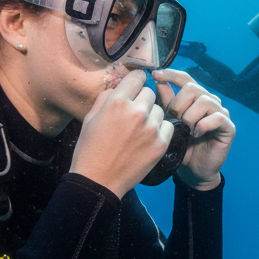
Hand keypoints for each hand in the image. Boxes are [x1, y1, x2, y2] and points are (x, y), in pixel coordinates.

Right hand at [71, 70, 173, 196]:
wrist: (98, 181)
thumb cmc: (90, 149)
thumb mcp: (90, 117)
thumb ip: (107, 97)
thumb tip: (121, 85)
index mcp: (117, 102)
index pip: (138, 77)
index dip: (135, 82)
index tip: (134, 88)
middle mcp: (136, 112)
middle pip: (149, 93)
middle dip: (141, 100)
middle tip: (133, 114)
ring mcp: (151, 129)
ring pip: (159, 110)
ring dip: (151, 116)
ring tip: (138, 130)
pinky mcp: (160, 144)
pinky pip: (168, 126)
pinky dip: (160, 130)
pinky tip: (147, 139)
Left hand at [152, 68, 234, 190]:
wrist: (192, 170)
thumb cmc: (181, 146)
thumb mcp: (169, 123)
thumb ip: (166, 103)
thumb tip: (158, 82)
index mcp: (196, 98)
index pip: (185, 78)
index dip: (171, 74)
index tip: (154, 74)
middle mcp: (211, 101)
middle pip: (193, 88)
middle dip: (178, 105)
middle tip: (173, 122)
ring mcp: (221, 113)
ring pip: (204, 101)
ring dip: (190, 117)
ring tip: (185, 131)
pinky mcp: (229, 127)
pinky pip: (216, 118)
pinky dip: (203, 126)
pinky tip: (196, 135)